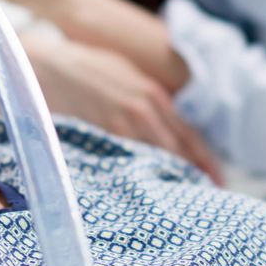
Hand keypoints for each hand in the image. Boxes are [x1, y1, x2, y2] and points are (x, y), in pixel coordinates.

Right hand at [27, 36, 225, 184]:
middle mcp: (144, 109)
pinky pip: (128, 159)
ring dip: (169, 178)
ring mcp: (123, 122)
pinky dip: (141, 174)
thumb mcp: (128, 75)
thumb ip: (149, 99)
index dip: (205, 159)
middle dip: (192, 173)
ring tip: (181, 200)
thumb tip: (166, 121)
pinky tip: (146, 191)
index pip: (189, 133)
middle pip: (178, 149)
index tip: (216, 179)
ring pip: (156, 157)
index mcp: (154, 94)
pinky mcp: (102, 133)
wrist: (49, 65)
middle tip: (204, 196)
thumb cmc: (87, 67)